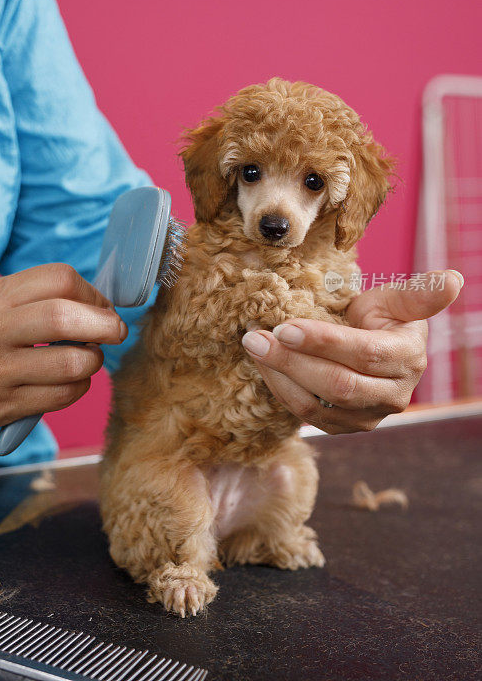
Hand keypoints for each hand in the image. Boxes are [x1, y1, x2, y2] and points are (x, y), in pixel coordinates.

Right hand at [0, 264, 126, 438]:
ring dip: (93, 360)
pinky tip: (70, 381)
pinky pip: (62, 396)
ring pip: (72, 363)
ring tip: (87, 358)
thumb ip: (31, 298)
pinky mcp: (4, 406)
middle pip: (67, 317)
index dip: (92, 293)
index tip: (101, 306)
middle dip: (105, 324)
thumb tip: (91, 301)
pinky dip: (78, 387)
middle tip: (114, 330)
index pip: (59, 279)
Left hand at [241, 270, 462, 433]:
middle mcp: (393, 395)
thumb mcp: (395, 301)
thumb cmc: (380, 318)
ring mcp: (367, 417)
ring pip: (317, 405)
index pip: (364, 354)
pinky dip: (279, 390)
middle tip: (255, 337)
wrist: (369, 348)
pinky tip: (262, 365)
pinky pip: (305, 415)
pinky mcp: (343, 428)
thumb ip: (418, 294)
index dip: (324, 341)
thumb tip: (455, 279)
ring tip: (252, 346)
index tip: (285, 326)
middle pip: (337, 385)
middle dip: (291, 360)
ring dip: (278, 376)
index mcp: (407, 358)